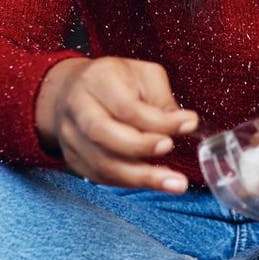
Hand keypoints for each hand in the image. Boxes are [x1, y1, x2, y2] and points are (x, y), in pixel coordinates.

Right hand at [35, 57, 198, 192]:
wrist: (71, 91)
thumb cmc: (115, 82)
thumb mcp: (144, 76)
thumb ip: (163, 101)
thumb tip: (187, 125)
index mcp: (97, 80)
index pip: (126, 106)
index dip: (158, 121)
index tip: (188, 124)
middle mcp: (77, 108)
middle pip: (103, 133)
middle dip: (141, 147)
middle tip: (171, 150)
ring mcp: (70, 136)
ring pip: (101, 162)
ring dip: (141, 177)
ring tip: (174, 183)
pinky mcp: (73, 158)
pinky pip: (101, 177)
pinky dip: (129, 182)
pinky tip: (153, 183)